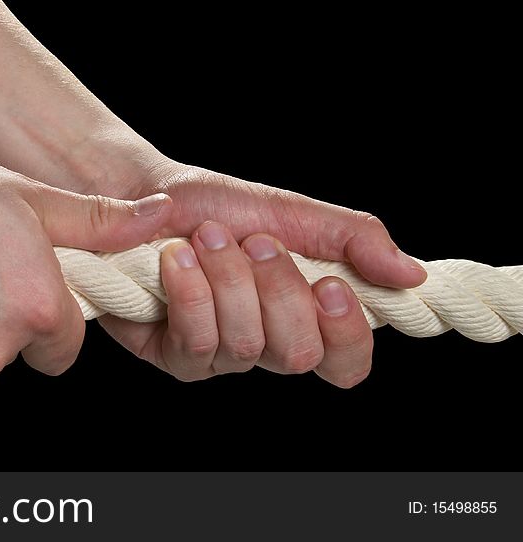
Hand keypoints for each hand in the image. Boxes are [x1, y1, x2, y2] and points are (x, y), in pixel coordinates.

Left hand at [98, 159, 426, 386]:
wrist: (145, 196)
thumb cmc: (217, 207)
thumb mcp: (291, 212)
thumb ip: (353, 239)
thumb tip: (411, 275)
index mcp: (303, 313)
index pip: (347, 361)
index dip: (347, 333)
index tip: (329, 284)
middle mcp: (265, 342)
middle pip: (299, 354)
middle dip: (277, 290)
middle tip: (253, 241)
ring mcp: (219, 355)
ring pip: (246, 346)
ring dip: (228, 279)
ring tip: (206, 239)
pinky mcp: (174, 356)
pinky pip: (198, 345)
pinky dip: (191, 292)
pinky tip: (176, 258)